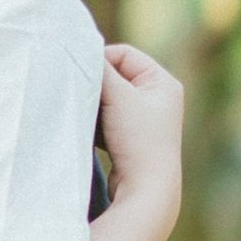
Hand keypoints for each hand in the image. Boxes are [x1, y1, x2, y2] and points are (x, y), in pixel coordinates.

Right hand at [97, 43, 183, 217]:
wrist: (146, 190)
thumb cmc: (137, 139)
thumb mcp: (117, 96)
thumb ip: (98, 70)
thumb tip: (77, 50)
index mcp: (163, 82)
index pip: (123, 54)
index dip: (100, 62)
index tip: (81, 76)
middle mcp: (158, 99)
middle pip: (115, 78)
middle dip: (95, 87)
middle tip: (82, 97)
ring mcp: (145, 121)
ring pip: (108, 100)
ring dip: (93, 107)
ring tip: (87, 119)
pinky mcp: (132, 141)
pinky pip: (107, 121)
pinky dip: (95, 124)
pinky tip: (89, 134)